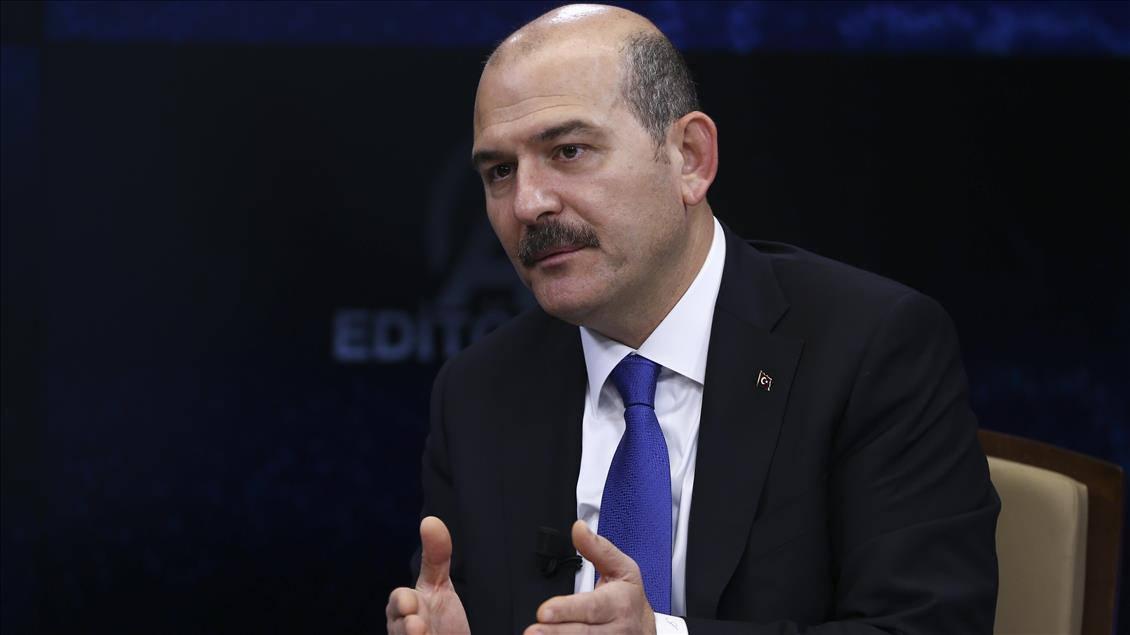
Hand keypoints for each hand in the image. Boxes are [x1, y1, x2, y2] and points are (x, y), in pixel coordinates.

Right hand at [386, 516, 470, 634]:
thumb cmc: (439, 620)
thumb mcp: (439, 586)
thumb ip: (436, 555)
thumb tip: (430, 520)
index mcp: (406, 612)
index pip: (398, 605)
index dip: (402, 604)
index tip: (413, 602)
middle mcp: (404, 632)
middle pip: (398, 631)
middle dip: (405, 629)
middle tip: (417, 624)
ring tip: (423, 633)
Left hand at [524, 520, 655, 634]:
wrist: (644, 630)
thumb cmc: (630, 599)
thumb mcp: (622, 568)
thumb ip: (598, 548)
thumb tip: (578, 529)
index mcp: (619, 603)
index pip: (591, 607)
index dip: (567, 609)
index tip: (544, 611)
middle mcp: (615, 629)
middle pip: (582, 633)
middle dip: (555, 633)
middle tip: (532, 631)